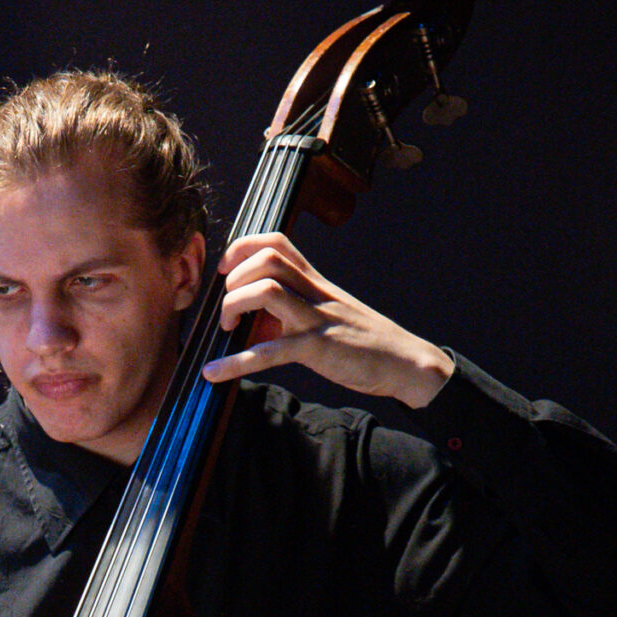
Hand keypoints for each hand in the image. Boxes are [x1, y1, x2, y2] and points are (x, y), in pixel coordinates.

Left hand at [198, 231, 453, 406]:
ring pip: (267, 289)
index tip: (226, 270)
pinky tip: (213, 373)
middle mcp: (314, 292)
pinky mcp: (318, 349)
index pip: (276, 243)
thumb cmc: (361, 339)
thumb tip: (250, 322)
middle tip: (228, 307)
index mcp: (314, 281)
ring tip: (228, 328)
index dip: (243, 248)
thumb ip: (289, 312)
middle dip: (235, 277)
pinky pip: (271, 352)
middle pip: (267, 259)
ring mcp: (316, 318)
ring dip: (235, 304)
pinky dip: (236, 363)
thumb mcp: (324, 315)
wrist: (404, 362)